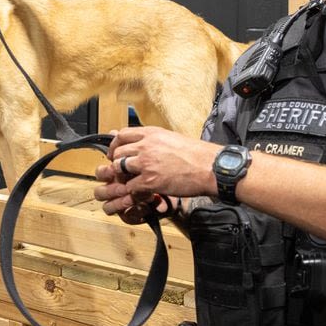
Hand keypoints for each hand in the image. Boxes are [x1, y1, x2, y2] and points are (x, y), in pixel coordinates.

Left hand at [93, 126, 219, 216]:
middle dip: (116, 162)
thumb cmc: (195, 153)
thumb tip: (138, 138)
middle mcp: (146, 146)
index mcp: (151, 133)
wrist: (210, 167)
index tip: (116, 153)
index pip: (121, 135)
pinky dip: (133, 191)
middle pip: (118, 152)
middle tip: (123, 171)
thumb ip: (150, 138)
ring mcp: (146, 163)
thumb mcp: (170, 138)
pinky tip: (142, 192)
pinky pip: (130, 186)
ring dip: (123, 177)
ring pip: (119, 168)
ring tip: (132, 181)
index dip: (115, 145)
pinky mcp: (150, 181)